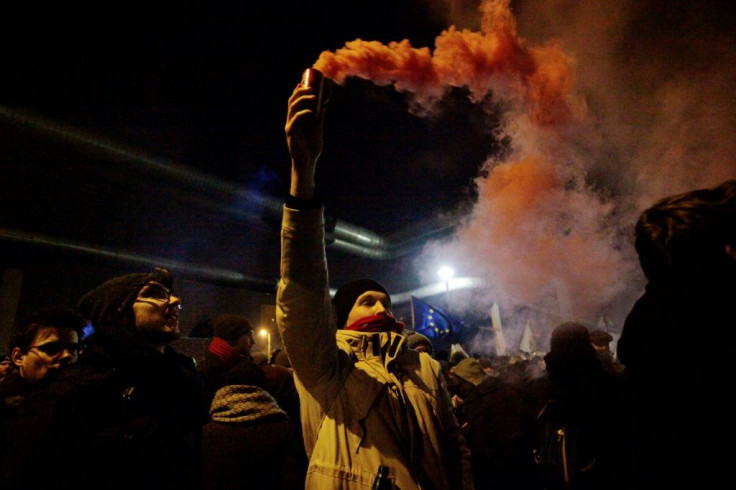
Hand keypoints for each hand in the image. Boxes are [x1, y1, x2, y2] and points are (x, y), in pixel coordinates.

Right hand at [285, 84, 324, 198]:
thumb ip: (319, 118)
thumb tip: (324, 106)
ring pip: (292, 107)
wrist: (308, 161)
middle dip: (300, 92)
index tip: (304, 82)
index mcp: (295, 118)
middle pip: (291, 101)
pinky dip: (303, 113)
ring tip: (314, 96)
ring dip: (303, 99)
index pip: (294, 101)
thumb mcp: (317, 129)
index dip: (297, 90)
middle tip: (311, 88)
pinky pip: (295, 119)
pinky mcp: (290, 132)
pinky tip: (312, 111)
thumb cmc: (312, 147)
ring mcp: (290, 125)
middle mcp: (291, 120)